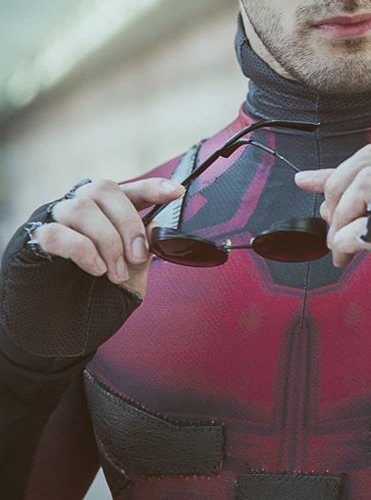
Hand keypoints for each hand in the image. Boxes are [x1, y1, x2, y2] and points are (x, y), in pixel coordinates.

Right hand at [27, 177, 184, 298]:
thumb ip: (143, 254)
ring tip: (115, 273)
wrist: (59, 345)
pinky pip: (55, 231)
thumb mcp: (131, 282)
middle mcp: (79, 215)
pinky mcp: (31, 245)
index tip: (176, 192)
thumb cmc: (93, 309)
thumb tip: (154, 227)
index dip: (152, 187)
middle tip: (137, 256)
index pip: (128, 191)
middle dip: (129, 222)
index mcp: (106, 220)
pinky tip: (95, 269)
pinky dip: (82, 248)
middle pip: (104, 189)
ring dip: (107, 240)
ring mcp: (53, 226)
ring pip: (82, 206)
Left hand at [296, 145, 370, 346]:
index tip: (310, 183)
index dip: (340, 169)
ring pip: (367, 184)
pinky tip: (344, 255)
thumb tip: (331, 206)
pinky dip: (344, 240)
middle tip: (328, 215)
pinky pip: (366, 226)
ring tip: (337, 241)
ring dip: (341, 212)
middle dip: (336, 182)